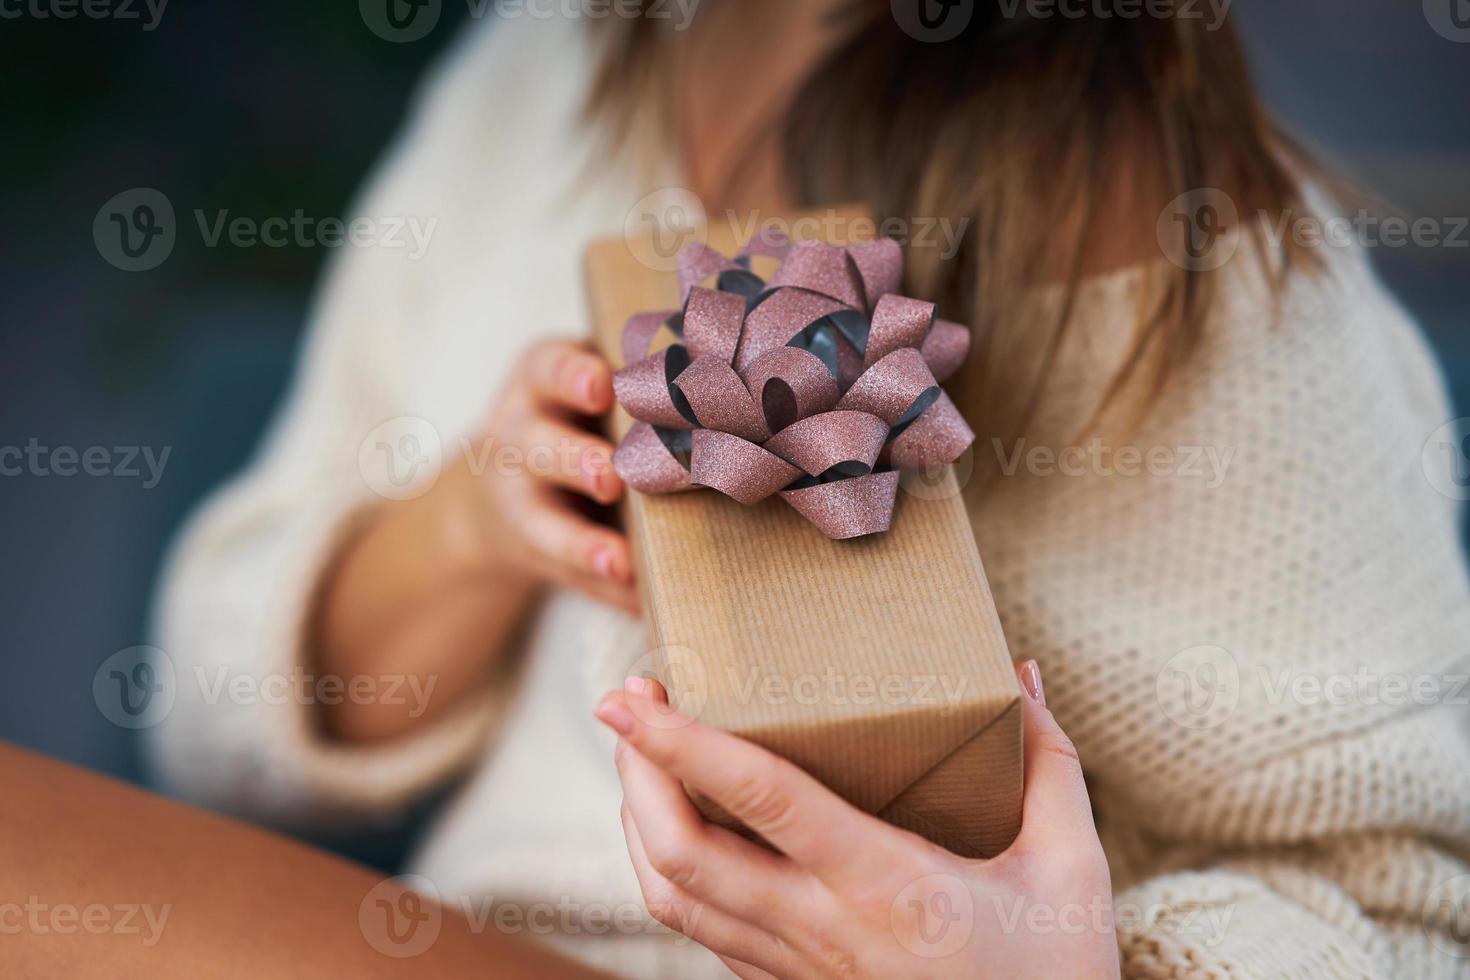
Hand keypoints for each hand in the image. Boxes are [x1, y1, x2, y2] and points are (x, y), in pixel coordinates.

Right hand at [317, 338, 633, 743]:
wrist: (502, 487)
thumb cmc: (576, 415)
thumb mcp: (584, 381)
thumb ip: (637, 382)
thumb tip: (729, 387)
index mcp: (540, 381)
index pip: (548, 368)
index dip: (572, 376)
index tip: (603, 385)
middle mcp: (517, 435)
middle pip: (537, 445)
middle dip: (575, 461)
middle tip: (612, 476)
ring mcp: (516, 497)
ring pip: (540, 521)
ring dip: (582, 544)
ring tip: (620, 562)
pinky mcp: (530, 549)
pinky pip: (564, 574)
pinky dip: (600, 589)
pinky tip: (638, 602)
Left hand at [594, 662, 1119, 978]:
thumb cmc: (1055, 970)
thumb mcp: (1070, 866)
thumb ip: (1046, 761)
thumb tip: (1017, 672)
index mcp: (887, 882)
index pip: (763, 800)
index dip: (682, 745)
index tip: (629, 701)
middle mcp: (823, 926)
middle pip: (683, 852)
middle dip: (637, 773)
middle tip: (626, 707)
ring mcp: (797, 966)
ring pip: (674, 898)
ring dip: (637, 822)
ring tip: (641, 758)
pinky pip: (702, 930)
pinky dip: (667, 872)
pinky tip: (676, 829)